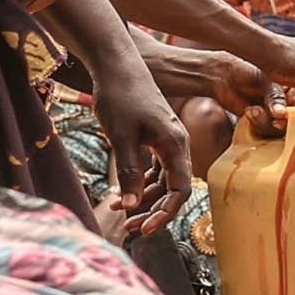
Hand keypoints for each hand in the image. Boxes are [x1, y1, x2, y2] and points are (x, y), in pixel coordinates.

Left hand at [97, 62, 191, 235]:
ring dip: (143, 198)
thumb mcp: (120, 137)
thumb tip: (131, 206)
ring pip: (161, 180)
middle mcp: (176, 144)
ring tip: (118, 212)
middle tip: (127, 228)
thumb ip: (128, 172)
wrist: (115, 65)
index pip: (180, 189)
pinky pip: (152, 168)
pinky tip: (118, 192)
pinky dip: (138, 182)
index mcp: (176, 144)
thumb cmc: (120, 96)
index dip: (165, 213)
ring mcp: (166, 141)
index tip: (144, 229)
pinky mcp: (154, 137)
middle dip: (152, 210)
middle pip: (172, 188)